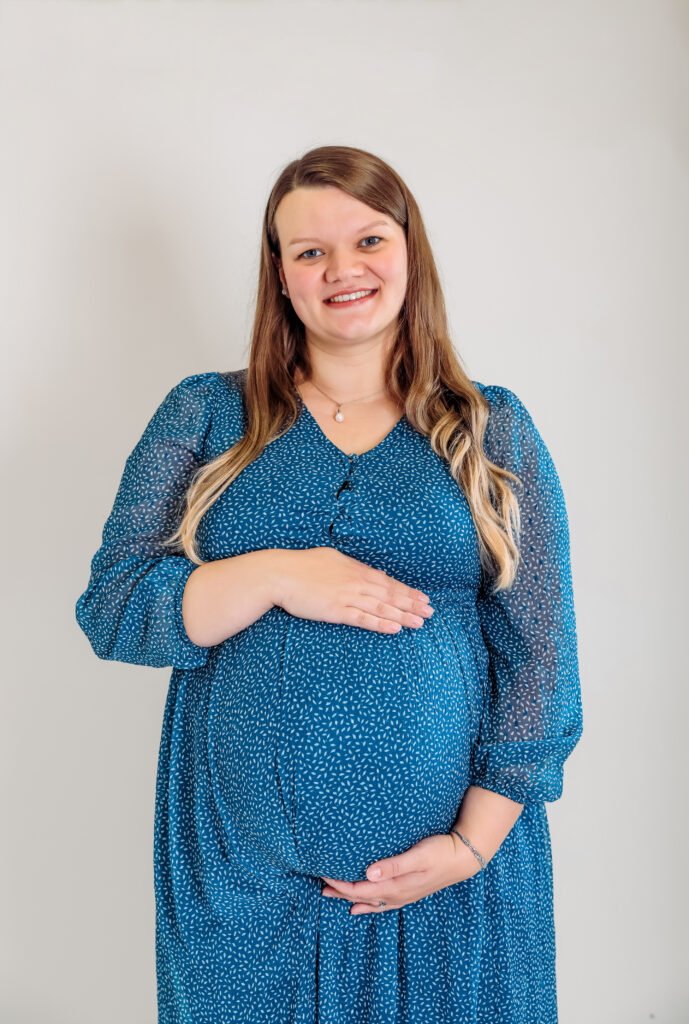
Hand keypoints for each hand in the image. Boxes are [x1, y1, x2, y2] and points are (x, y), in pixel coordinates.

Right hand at [270, 547, 433, 633]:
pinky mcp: (337, 611)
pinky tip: (395, 629)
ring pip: (382, 607)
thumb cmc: (302, 565)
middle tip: (430, 612)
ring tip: (420, 623)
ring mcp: (348, 596)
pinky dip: (381, 624)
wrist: (281, 573)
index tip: (422, 597)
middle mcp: (356, 582)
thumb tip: (364, 572)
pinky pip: (364, 619)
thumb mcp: (331, 559)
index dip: (406, 590)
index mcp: (356, 569)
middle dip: (412, 604)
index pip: (387, 581)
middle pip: (391, 594)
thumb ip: (350, 567)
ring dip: (403, 615)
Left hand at [320, 832, 482, 914]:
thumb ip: (394, 865)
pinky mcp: (408, 891)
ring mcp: (403, 895)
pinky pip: (382, 903)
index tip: (324, 876)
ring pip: (370, 901)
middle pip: (362, 897)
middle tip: (321, 886)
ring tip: (332, 896)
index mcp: (395, 885)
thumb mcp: (418, 855)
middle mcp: (397, 894)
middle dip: (341, 892)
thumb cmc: (439, 851)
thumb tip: (368, 873)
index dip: (341, 885)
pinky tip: (360, 907)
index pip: (360, 889)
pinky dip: (368, 906)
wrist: (462, 857)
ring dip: (351, 899)